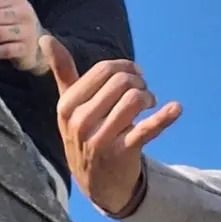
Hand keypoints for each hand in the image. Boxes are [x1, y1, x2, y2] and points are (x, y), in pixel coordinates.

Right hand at [43, 34, 181, 216]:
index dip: (125, 67)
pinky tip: (176, 109)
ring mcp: (100, 139)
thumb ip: (61, 71)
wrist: (97, 184)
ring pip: (134, 100)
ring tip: (149, 102)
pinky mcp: (123, 153)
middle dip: (138, 81)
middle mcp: (80, 122)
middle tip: (143, 90)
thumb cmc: (84, 134)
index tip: (134, 74)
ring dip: (148, 96)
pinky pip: (147, 129)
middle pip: (121, 82)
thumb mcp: (69, 105)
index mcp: (67, 106)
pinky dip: (164, 117)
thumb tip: (45, 37)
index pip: (103, 70)